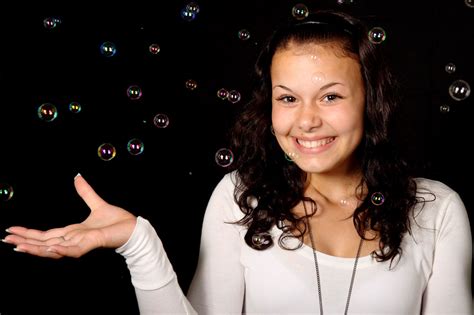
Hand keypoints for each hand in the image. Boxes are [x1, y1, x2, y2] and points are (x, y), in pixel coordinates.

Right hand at [2, 174, 136, 258]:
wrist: (133, 228)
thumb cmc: (117, 221)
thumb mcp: (97, 204)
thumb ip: (85, 192)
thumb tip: (77, 177)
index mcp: (72, 233)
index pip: (45, 235)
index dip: (28, 233)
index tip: (11, 231)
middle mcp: (74, 241)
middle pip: (44, 243)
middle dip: (24, 242)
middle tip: (5, 240)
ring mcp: (81, 244)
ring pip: (54, 249)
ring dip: (36, 249)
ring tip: (18, 246)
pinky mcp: (92, 244)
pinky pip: (74, 250)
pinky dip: (61, 250)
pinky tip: (50, 248)